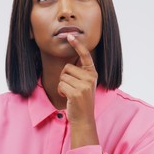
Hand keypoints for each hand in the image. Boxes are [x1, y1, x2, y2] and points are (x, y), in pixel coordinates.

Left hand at [57, 33, 98, 147]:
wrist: (83, 118)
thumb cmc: (81, 100)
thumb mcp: (84, 84)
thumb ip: (80, 73)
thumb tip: (69, 64)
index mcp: (92, 73)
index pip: (85, 55)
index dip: (77, 44)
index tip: (69, 35)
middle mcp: (90, 77)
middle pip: (67, 67)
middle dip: (64, 77)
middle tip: (71, 88)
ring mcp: (84, 85)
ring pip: (63, 76)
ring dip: (62, 85)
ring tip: (70, 93)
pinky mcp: (76, 92)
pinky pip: (60, 85)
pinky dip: (60, 91)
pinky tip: (68, 97)